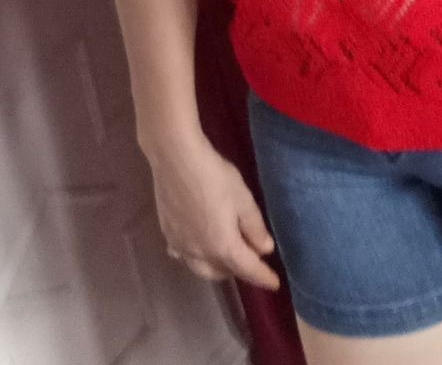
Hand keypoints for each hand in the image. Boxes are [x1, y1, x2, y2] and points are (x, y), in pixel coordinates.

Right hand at [146, 134, 280, 290]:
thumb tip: (265, 249)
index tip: (274, 283)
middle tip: (250, 257)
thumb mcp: (242, 198)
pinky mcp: (166, 233)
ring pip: (200, 268)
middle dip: (238, 270)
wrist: (175, 159)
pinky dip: (194, 256)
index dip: (263, 277)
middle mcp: (200, 253)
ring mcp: (180, 245)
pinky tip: (195, 244)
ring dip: (216, 266)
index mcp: (223, 247)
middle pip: (222, 272)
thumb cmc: (213, 175)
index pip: (248, 269)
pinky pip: (182, 255)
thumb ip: (255, 226)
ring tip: (224, 254)